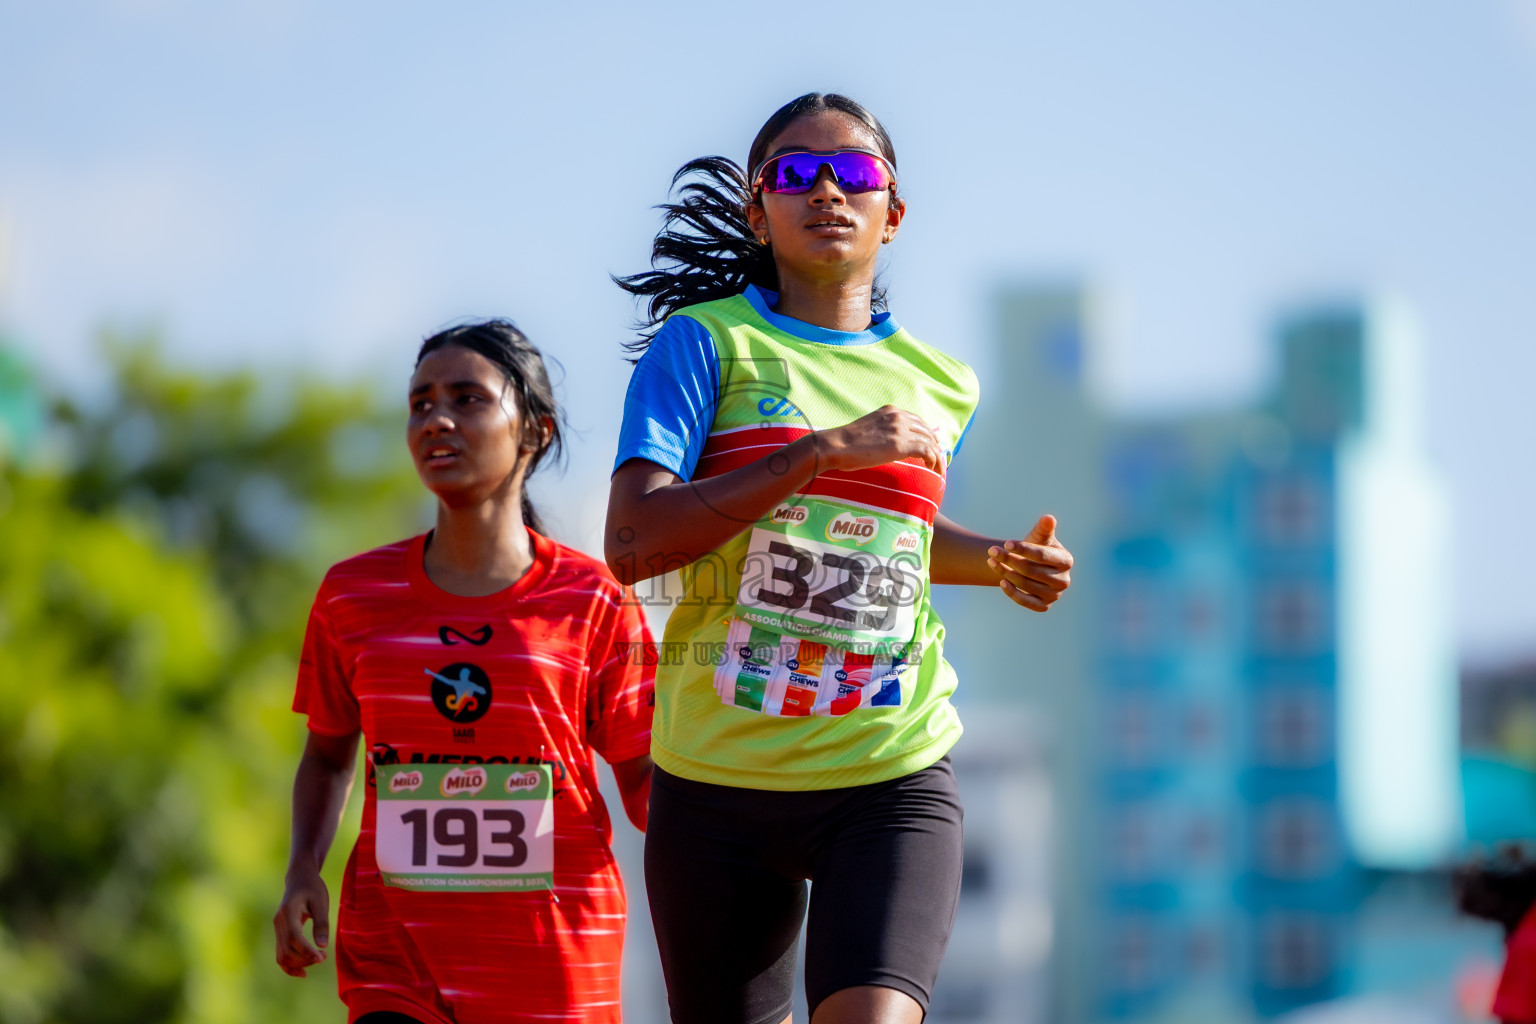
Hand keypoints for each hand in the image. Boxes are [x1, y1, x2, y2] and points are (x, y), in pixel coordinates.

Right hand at [274, 868, 330, 977]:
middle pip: (286, 950)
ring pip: (281, 956)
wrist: (299, 879)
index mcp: (288, 912)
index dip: (306, 951)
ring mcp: (277, 929)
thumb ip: (321, 923)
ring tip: (318, 960)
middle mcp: (278, 922)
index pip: (294, 938)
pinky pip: (280, 954)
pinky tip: (304, 970)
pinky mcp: (279, 934)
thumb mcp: (321, 901)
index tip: (322, 957)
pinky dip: (290, 965)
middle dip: (305, 959)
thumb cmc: (313, 887)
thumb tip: (322, 945)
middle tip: (324, 956)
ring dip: (299, 964)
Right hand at [813, 405, 943, 472]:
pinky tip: (932, 468)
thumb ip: (882, 432)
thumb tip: (888, 445)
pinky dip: (933, 460)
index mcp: (890, 411)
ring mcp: (900, 429)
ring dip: (936, 455)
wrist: (837, 445)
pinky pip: (926, 451)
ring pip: (929, 441)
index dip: (926, 432)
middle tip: (937, 457)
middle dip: (934, 443)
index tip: (930, 443)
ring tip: (938, 467)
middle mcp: (898, 417)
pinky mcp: (901, 444)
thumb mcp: (868, 430)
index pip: (916, 420)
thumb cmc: (846, 443)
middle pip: (926, 429)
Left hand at [987, 514, 1072, 611]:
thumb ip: (1044, 528)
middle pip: (1031, 570)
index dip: (1023, 549)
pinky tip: (1001, 581)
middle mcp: (1064, 580)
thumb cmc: (1038, 547)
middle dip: (1009, 559)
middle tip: (992, 551)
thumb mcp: (1040, 537)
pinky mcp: (1044, 606)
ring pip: (1025, 584)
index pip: (1042, 555)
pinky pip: (1025, 601)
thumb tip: (1048, 518)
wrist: (1033, 567)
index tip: (1005, 543)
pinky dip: (1012, 592)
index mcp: (1066, 561)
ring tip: (991, 561)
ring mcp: (1055, 595)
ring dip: (1005, 572)